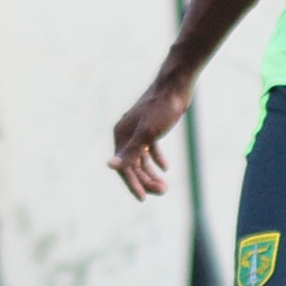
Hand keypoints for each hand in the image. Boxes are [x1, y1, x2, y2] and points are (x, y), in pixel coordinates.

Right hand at [107, 78, 190, 200]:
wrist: (175, 87)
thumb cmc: (161, 109)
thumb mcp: (147, 134)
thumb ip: (129, 152)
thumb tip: (110, 166)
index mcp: (121, 135)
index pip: (123, 166)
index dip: (133, 184)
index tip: (144, 199)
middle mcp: (126, 133)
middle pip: (133, 164)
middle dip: (146, 180)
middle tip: (163, 192)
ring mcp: (139, 130)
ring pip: (142, 158)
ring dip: (152, 173)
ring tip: (165, 186)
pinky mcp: (152, 126)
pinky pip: (150, 148)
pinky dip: (156, 159)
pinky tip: (165, 168)